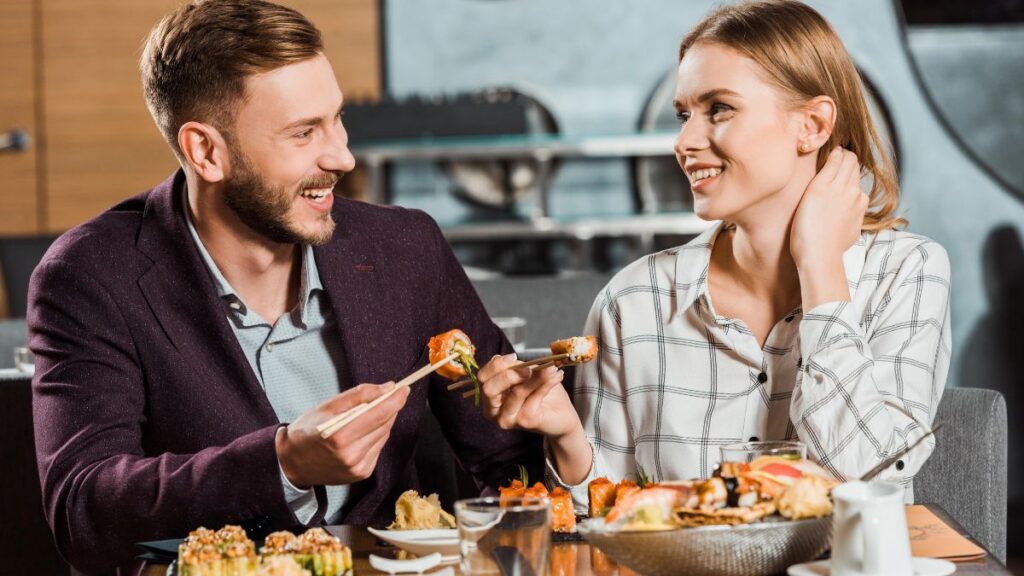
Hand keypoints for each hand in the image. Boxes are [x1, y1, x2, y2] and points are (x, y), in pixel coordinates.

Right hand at [276, 382, 410, 487]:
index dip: (395, 399)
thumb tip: (388, 388)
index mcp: (341, 436)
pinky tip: (361, 433)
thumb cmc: (308, 430)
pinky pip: (378, 447)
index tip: (404, 389)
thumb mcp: (328, 406)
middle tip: (385, 396)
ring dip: (381, 422)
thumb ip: (360, 395)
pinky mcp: (362, 473)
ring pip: (384, 435)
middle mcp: (352, 455)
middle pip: (385, 423)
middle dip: (388, 408)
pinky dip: (375, 436)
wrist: (293, 462)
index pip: (380, 413)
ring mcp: (358, 467)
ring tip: (365, 416)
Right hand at [478, 354, 579, 439]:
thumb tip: (514, 359)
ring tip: (551, 369)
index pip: (482, 378)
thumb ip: (515, 368)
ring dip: (536, 377)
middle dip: (509, 374)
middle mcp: (493, 411)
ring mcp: (508, 418)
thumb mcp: (524, 375)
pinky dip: (547, 383)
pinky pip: (534, 397)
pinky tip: (557, 377)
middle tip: (529, 369)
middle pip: (489, 388)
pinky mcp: (525, 421)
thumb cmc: (541, 393)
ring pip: (516, 392)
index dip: (496, 365)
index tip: (514, 357)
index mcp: (490, 397)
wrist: (561, 415)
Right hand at [790, 148, 867, 268]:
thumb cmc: (806, 226)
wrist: (819, 256)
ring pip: (855, 184)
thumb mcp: (812, 192)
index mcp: (840, 182)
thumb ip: (829, 168)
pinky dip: (849, 198)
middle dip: (844, 163)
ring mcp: (858, 207)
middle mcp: (853, 191)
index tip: (827, 155)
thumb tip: (838, 152)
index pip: (845, 156)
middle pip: (853, 167)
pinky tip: (835, 207)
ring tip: (830, 188)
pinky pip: (857, 202)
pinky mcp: (858, 220)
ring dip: (846, 181)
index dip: (837, 153)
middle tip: (829, 167)